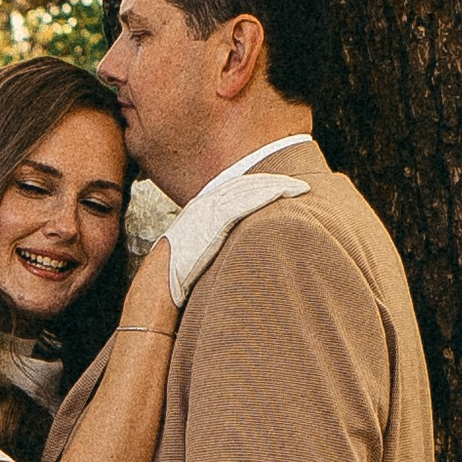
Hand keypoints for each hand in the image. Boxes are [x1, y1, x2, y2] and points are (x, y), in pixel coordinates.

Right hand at [162, 165, 304, 303]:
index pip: (237, 190)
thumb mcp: (199, 251)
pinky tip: (283, 192)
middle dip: (273, 183)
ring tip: (298, 187)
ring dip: (276, 187)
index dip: (261, 186)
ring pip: (249, 189)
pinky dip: (266, 194)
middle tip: (299, 184)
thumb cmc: (180, 272)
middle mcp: (206, 203)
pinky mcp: (216, 217)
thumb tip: (234, 251)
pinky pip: (245, 201)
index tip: (281, 187)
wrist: (162, 278)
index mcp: (202, 209)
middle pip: (246, 185)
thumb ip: (216, 244)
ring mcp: (210, 208)